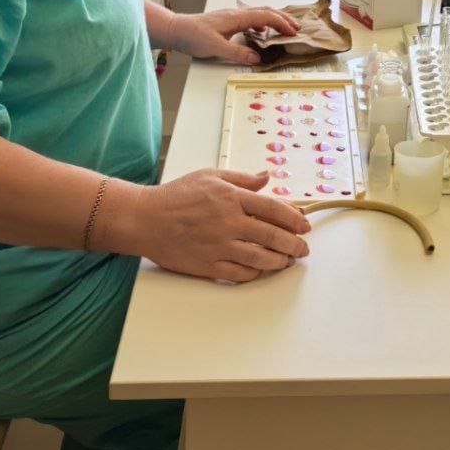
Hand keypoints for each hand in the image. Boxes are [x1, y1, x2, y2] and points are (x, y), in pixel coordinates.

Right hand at [136, 168, 310, 282]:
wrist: (145, 219)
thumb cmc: (176, 196)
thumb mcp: (210, 176)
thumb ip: (242, 178)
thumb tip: (266, 177)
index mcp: (231, 197)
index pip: (273, 208)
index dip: (294, 217)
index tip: (304, 223)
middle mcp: (229, 223)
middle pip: (272, 236)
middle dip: (294, 243)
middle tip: (304, 247)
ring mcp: (219, 246)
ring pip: (261, 258)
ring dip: (280, 261)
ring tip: (289, 260)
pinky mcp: (208, 266)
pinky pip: (240, 274)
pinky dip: (256, 273)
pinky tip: (263, 270)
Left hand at [168, 7, 299, 64]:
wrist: (175, 29)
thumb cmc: (192, 36)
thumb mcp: (215, 48)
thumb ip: (238, 53)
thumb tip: (258, 58)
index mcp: (237, 18)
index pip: (265, 16)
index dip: (281, 24)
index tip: (293, 33)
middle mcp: (236, 14)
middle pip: (266, 11)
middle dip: (283, 18)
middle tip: (297, 28)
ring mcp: (232, 16)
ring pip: (258, 14)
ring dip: (273, 20)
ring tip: (284, 30)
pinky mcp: (227, 21)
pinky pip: (250, 19)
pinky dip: (261, 24)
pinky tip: (260, 34)